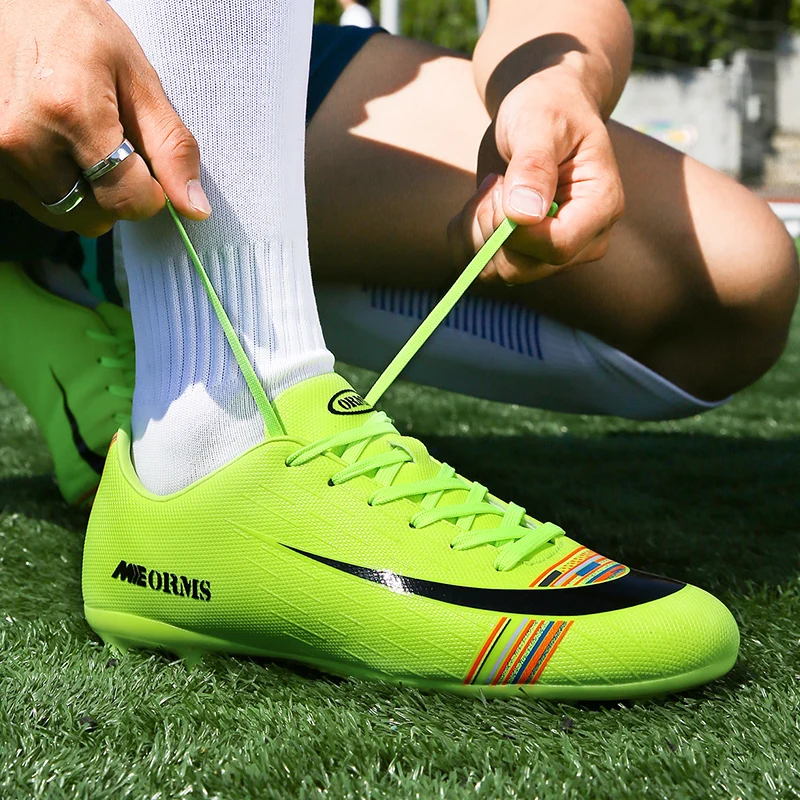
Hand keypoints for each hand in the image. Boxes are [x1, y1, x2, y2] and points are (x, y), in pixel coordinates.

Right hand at [0, 0, 209, 236]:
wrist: (11, 2)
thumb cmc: (79, 31)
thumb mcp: (139, 79)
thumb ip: (171, 148)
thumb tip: (195, 208)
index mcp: (69, 112)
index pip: (127, 200)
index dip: (150, 194)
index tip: (148, 170)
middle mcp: (22, 138)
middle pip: (95, 216)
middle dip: (115, 195)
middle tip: (111, 150)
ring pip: (63, 216)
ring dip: (83, 194)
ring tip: (77, 144)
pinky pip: (32, 204)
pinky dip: (51, 187)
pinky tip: (49, 147)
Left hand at [448, 68, 624, 283]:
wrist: (544, 112)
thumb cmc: (549, 107)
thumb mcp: (540, 122)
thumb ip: (533, 165)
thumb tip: (523, 215)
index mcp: (601, 206)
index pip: (557, 247)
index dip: (516, 230)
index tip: (499, 186)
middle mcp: (583, 241)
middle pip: (522, 268)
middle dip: (491, 227)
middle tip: (493, 182)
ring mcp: (553, 254)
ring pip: (497, 273)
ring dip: (475, 231)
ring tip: (488, 188)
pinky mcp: (526, 256)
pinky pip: (483, 269)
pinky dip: (466, 239)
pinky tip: (476, 205)